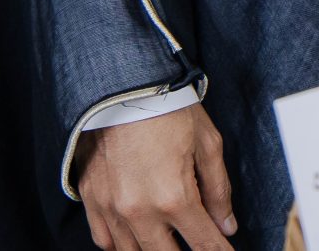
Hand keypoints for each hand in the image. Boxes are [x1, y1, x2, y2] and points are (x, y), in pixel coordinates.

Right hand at [72, 102, 235, 250]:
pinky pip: (104, 240)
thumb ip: (218, 190)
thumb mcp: (207, 144)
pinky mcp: (91, 198)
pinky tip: (136, 240)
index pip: (204, 243)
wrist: (122, 84)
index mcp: (174, 197)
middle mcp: (140, 210)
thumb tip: (227, 225)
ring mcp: (111, 207)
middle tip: (198, 248)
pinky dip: (122, 245)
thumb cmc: (169, 108)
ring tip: (169, 243)